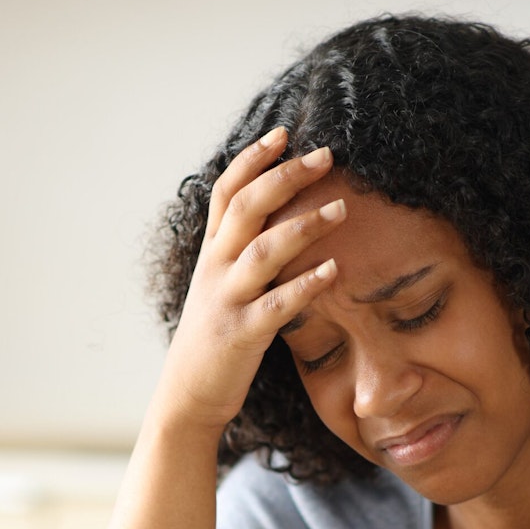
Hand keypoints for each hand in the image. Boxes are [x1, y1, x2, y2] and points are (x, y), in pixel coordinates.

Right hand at [156, 127, 346, 431]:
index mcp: (213, 252)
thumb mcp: (223, 286)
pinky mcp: (242, 334)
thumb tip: (283, 218)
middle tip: (326, 156)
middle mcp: (215, 268)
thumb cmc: (216, 338)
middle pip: (247, 207)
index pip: (228, 191)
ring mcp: (227, 299)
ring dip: (304, 224)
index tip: (285, 133)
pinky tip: (334, 270)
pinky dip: (306, 284)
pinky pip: (277, 304)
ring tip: (341, 207)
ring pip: (263, 250)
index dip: (253, 159)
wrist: (188, 395)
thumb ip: (245, 252)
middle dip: (286, 177)